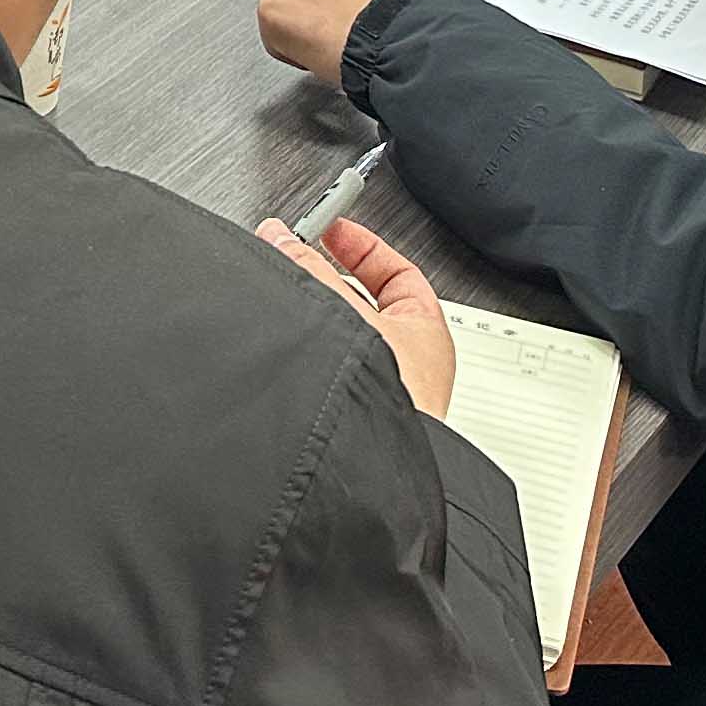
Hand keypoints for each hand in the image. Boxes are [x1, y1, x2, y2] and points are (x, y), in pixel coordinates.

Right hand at [258, 213, 458, 419]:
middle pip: (361, 305)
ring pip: (340, 340)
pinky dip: (303, 354)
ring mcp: (380, 394)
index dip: (363, 246)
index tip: (332, 229)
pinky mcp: (350, 416)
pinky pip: (324, 371)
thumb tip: (282, 238)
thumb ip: (310, 270)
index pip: (397, 273)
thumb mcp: (345, 313)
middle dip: (325, 280)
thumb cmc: (392, 405)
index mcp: (425, 333)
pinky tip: (280, 346)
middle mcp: (407, 366)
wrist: (371, 475)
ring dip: (310, 318)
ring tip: (280, 302)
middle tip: (293, 261)